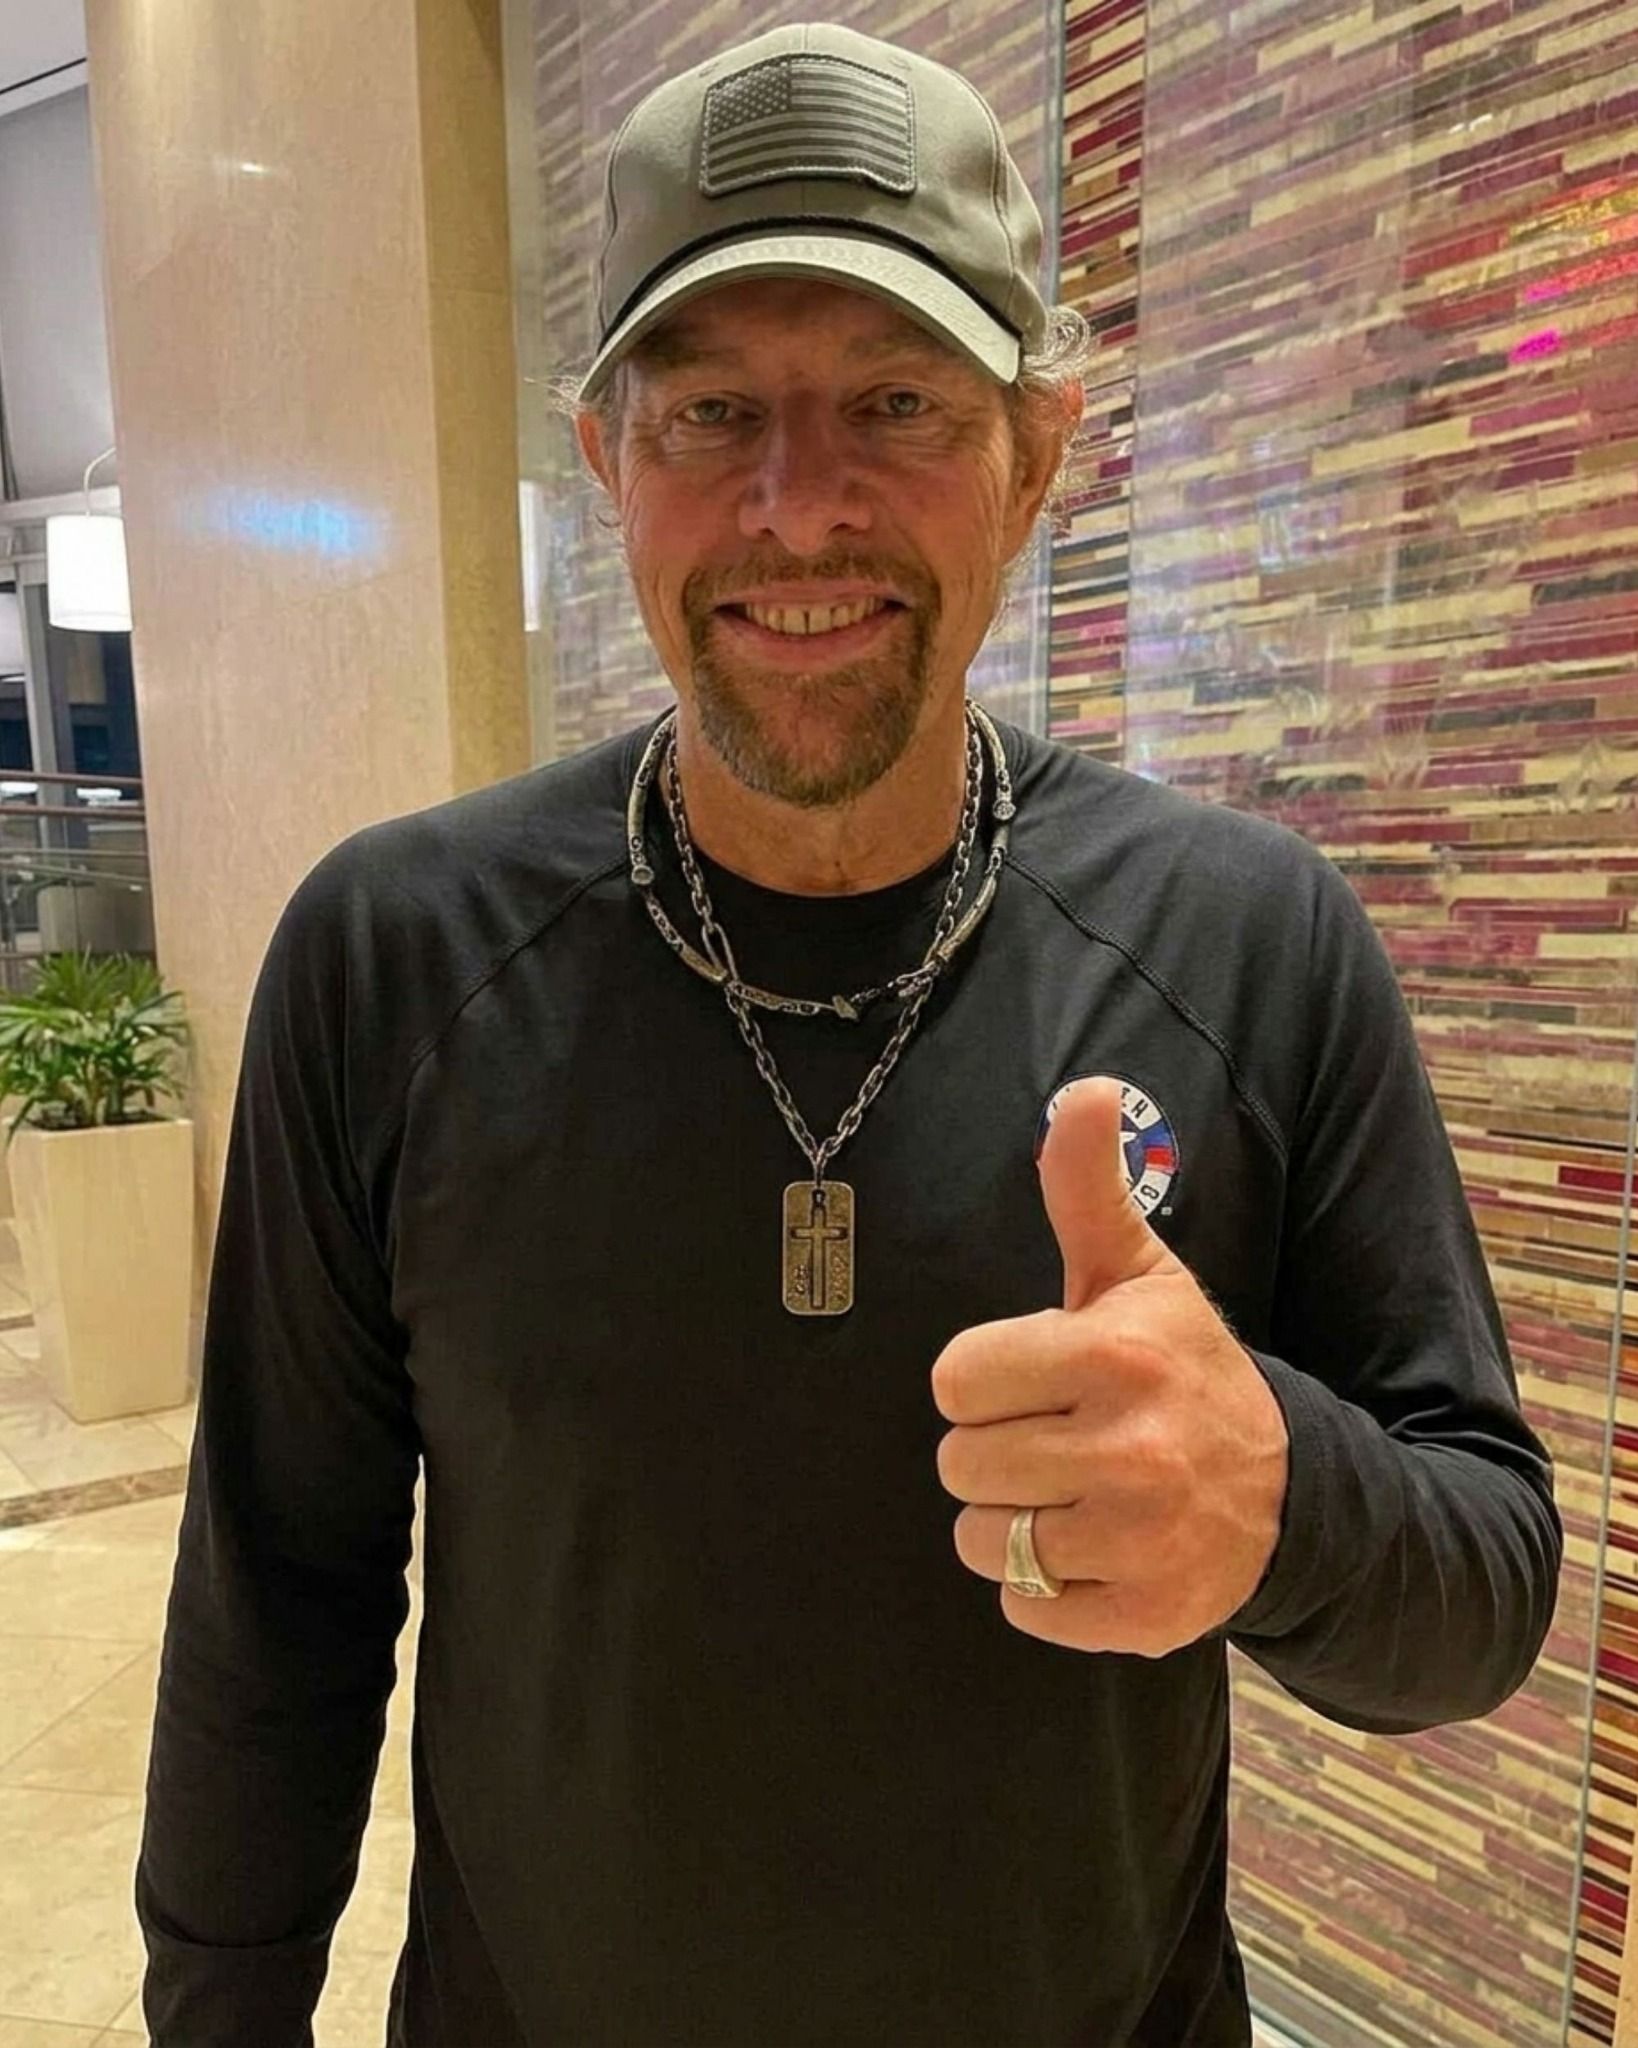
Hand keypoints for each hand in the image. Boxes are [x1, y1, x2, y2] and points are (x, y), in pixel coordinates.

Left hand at [930, 1076, 1289, 1655]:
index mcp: (1112, 1356)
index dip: (985, 1381)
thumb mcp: (1139, 1275)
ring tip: (1071, 1495)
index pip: (954, 1379)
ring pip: (983, 1540)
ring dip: (1011, 1523)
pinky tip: (1094, 1549)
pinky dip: (1044, 1588)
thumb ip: (1089, 1188)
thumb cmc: (1186, 1370)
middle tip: (1056, 1439)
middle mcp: (1128, 1451)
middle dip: (995, 1451)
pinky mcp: (1143, 1618)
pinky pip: (1023, 1607)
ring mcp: (1137, 1543)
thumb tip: (1084, 1089)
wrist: (1292, 1493)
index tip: (1036, 1381)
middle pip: (959, 1464)